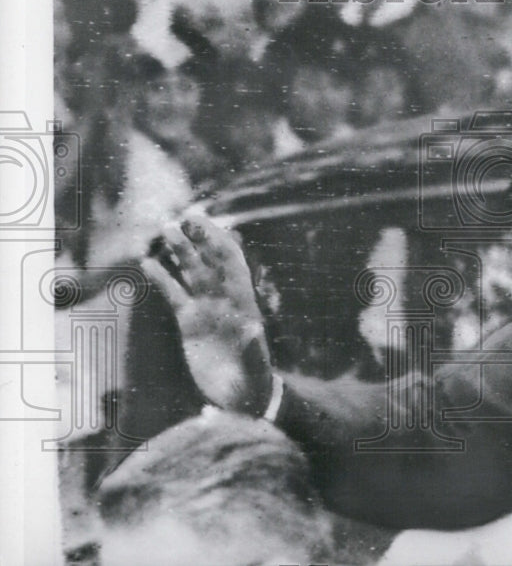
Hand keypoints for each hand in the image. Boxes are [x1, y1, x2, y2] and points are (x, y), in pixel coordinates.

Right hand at [141, 215, 273, 414]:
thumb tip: (253, 330)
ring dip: (180, 251)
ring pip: (192, 272)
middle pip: (210, 262)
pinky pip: (175, 293)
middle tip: (180, 219)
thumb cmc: (253, 384)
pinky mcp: (190, 322)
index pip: (232, 266)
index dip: (220, 244)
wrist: (240, 400)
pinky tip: (149, 262)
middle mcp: (225, 301)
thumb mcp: (255, 368)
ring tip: (165, 229)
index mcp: (243, 304)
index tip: (206, 225)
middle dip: (198, 240)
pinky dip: (163, 278)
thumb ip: (253, 349)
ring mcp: (207, 309)